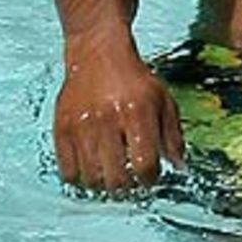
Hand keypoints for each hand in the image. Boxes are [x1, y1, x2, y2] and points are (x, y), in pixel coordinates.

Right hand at [54, 44, 183, 191]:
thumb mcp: (163, 101)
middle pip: (116, 178)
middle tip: (130, 181)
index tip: (150, 177)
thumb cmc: (135, 81)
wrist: (98, 54)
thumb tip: (179, 167)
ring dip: (104, 185)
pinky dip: (80, 178)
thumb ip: (173, 136)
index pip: (145, 165)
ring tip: (111, 176)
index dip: (150, 179)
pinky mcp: (61, 128)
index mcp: (137, 113)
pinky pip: (67, 170)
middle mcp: (108, 120)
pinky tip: (91, 169)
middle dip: (128, 187)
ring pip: (92, 178)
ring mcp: (81, 126)